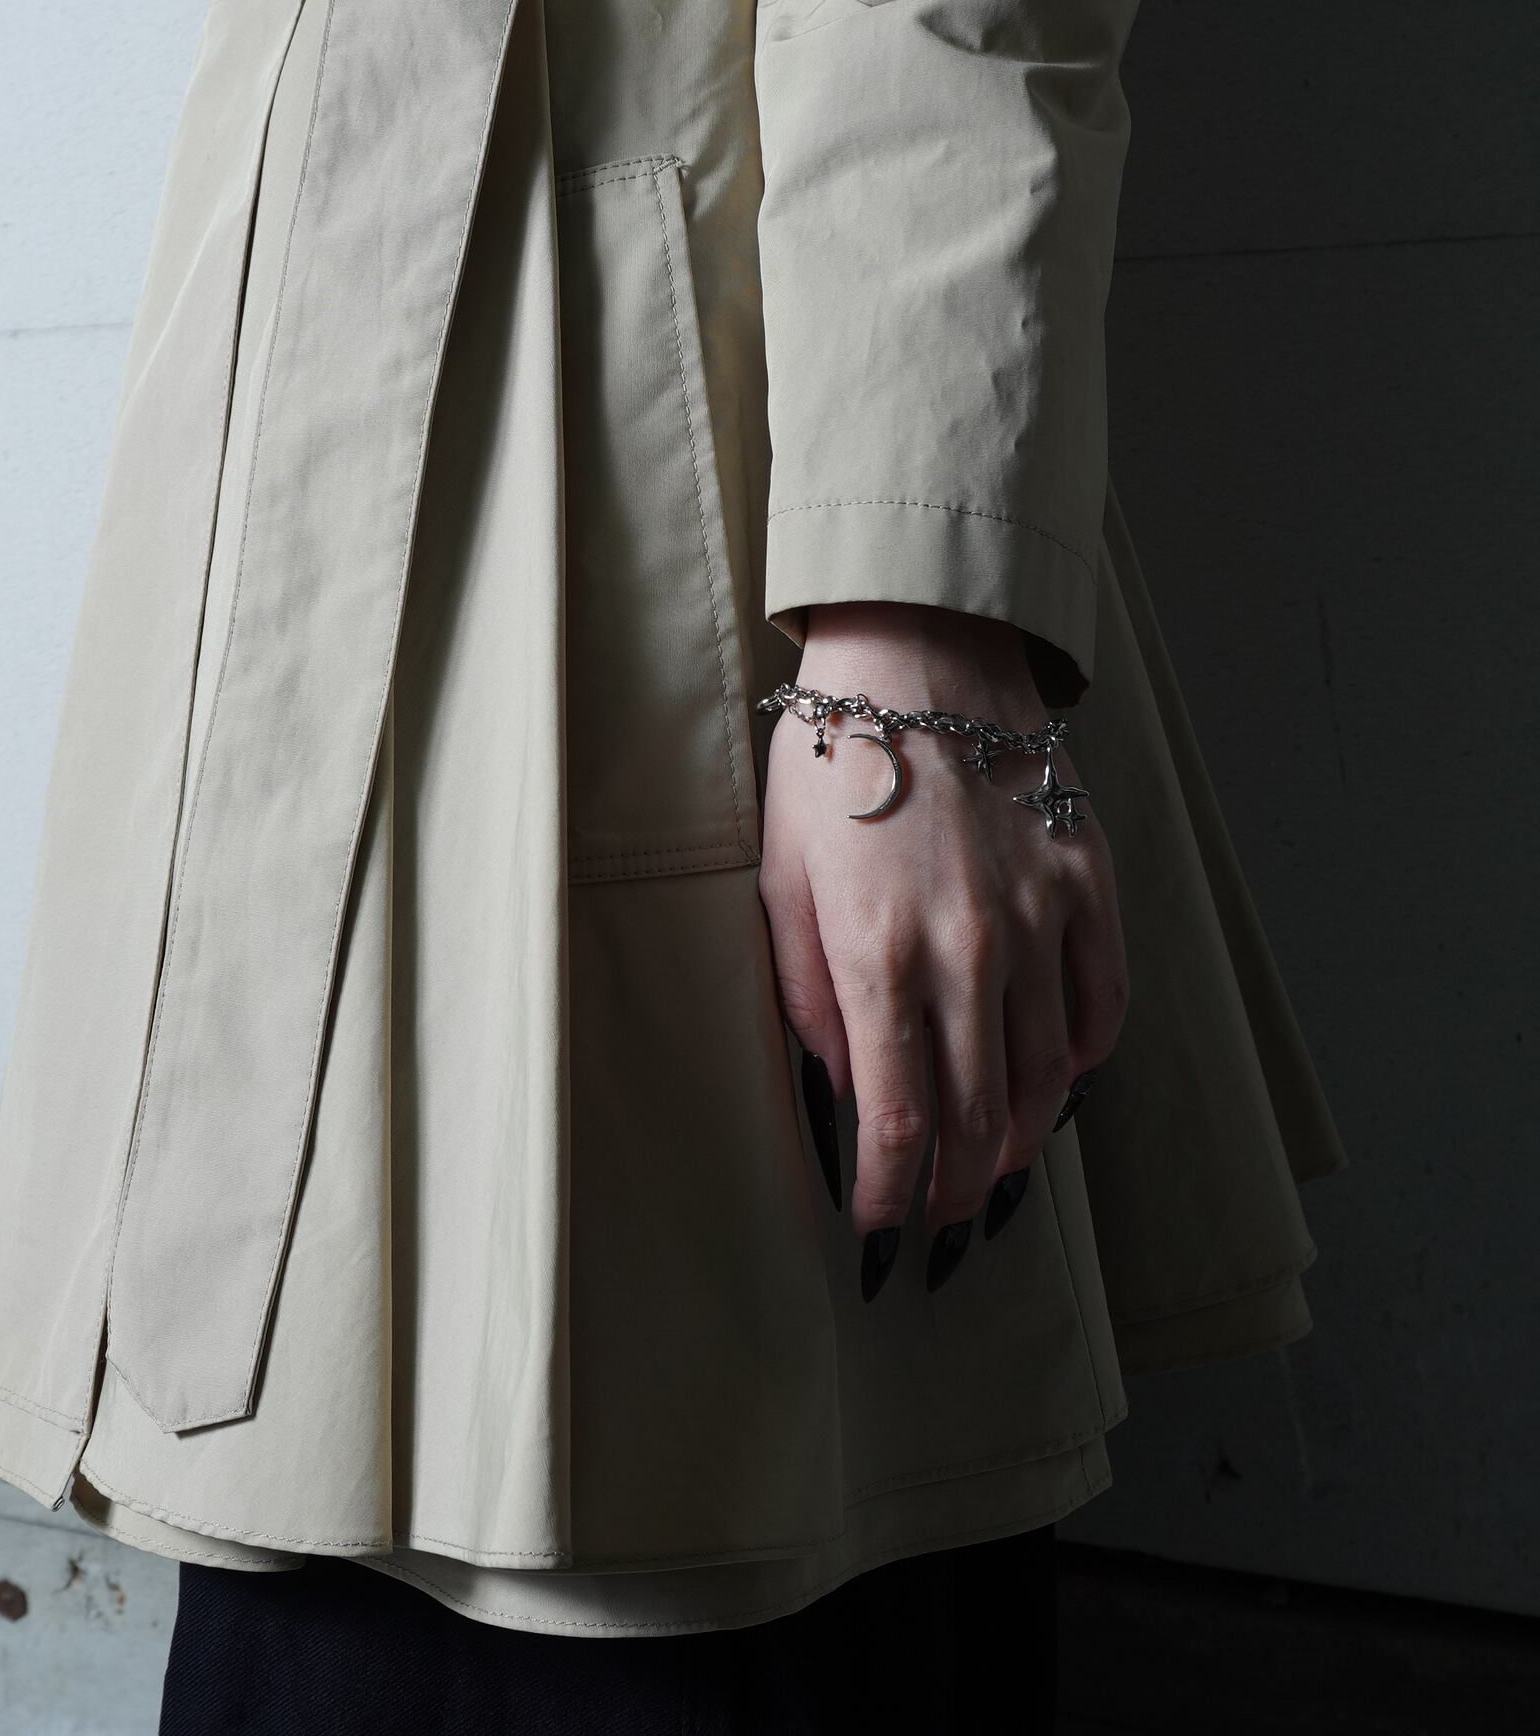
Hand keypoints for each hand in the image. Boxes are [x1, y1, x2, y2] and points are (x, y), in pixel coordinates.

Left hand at [757, 602, 1129, 1296]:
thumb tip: (839, 1087)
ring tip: (999, 1169)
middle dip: (957, 1189)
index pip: (897, 1122)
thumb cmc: (830, 766)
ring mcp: (1041, 921)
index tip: (879, 1226)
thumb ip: (808, 995)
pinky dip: (1083, 1056)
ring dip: (1022, 1141)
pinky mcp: (1090, 884)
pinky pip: (1102, 1003)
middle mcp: (969, 953)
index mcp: (877, 957)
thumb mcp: (781, 881)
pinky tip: (1059, 1077)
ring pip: (1047, 1078)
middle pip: (980, 1119)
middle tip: (942, 1220)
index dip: (891, 1193)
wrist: (917, 656)